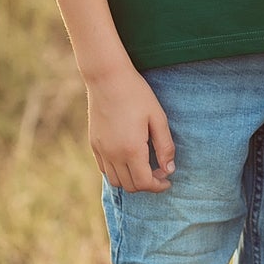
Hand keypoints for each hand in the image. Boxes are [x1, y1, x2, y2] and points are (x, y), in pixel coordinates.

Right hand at [85, 62, 175, 192]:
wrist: (107, 78)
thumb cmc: (137, 94)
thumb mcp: (158, 118)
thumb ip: (165, 146)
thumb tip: (169, 169)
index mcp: (132, 149)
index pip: (145, 183)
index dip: (158, 186)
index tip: (168, 179)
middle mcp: (113, 154)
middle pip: (130, 186)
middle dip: (147, 184)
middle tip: (159, 171)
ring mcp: (101, 150)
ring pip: (116, 181)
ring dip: (131, 180)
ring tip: (143, 167)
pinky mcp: (93, 144)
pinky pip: (104, 169)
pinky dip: (117, 171)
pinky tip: (128, 159)